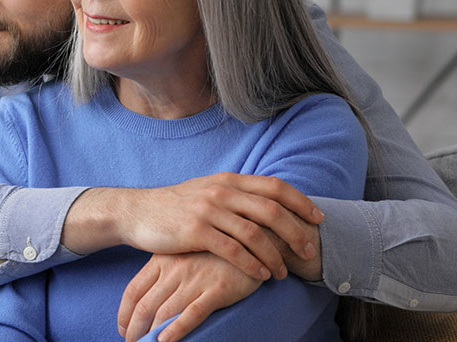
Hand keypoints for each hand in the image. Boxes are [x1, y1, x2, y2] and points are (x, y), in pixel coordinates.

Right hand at [63, 173, 323, 280]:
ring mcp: (209, 210)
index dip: (300, 201)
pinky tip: (261, 276)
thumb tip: (270, 202)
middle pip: (271, 210)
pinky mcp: (196, 231)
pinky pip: (233, 250)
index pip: (275, 186)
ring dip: (275, 255)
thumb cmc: (178, 205)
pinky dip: (252, 265)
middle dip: (296, 231)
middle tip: (309, 249)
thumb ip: (237, 194)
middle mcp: (222, 191)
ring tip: (284, 271)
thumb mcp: (209, 190)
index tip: (318, 217)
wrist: (139, 212)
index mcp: (229, 179)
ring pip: (255, 233)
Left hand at [118, 252, 261, 341]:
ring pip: (164, 313)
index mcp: (163, 258)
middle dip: (135, 330)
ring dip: (151, 335)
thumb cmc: (213, 249)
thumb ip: (165, 271)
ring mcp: (196, 279)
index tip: (123, 329)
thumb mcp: (182, 253)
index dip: (124, 314)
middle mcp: (176, 269)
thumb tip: (147, 299)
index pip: (133, 290)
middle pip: (145, 306)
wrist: (251, 235)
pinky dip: (176, 330)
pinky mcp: (218, 289)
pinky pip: (192, 313)